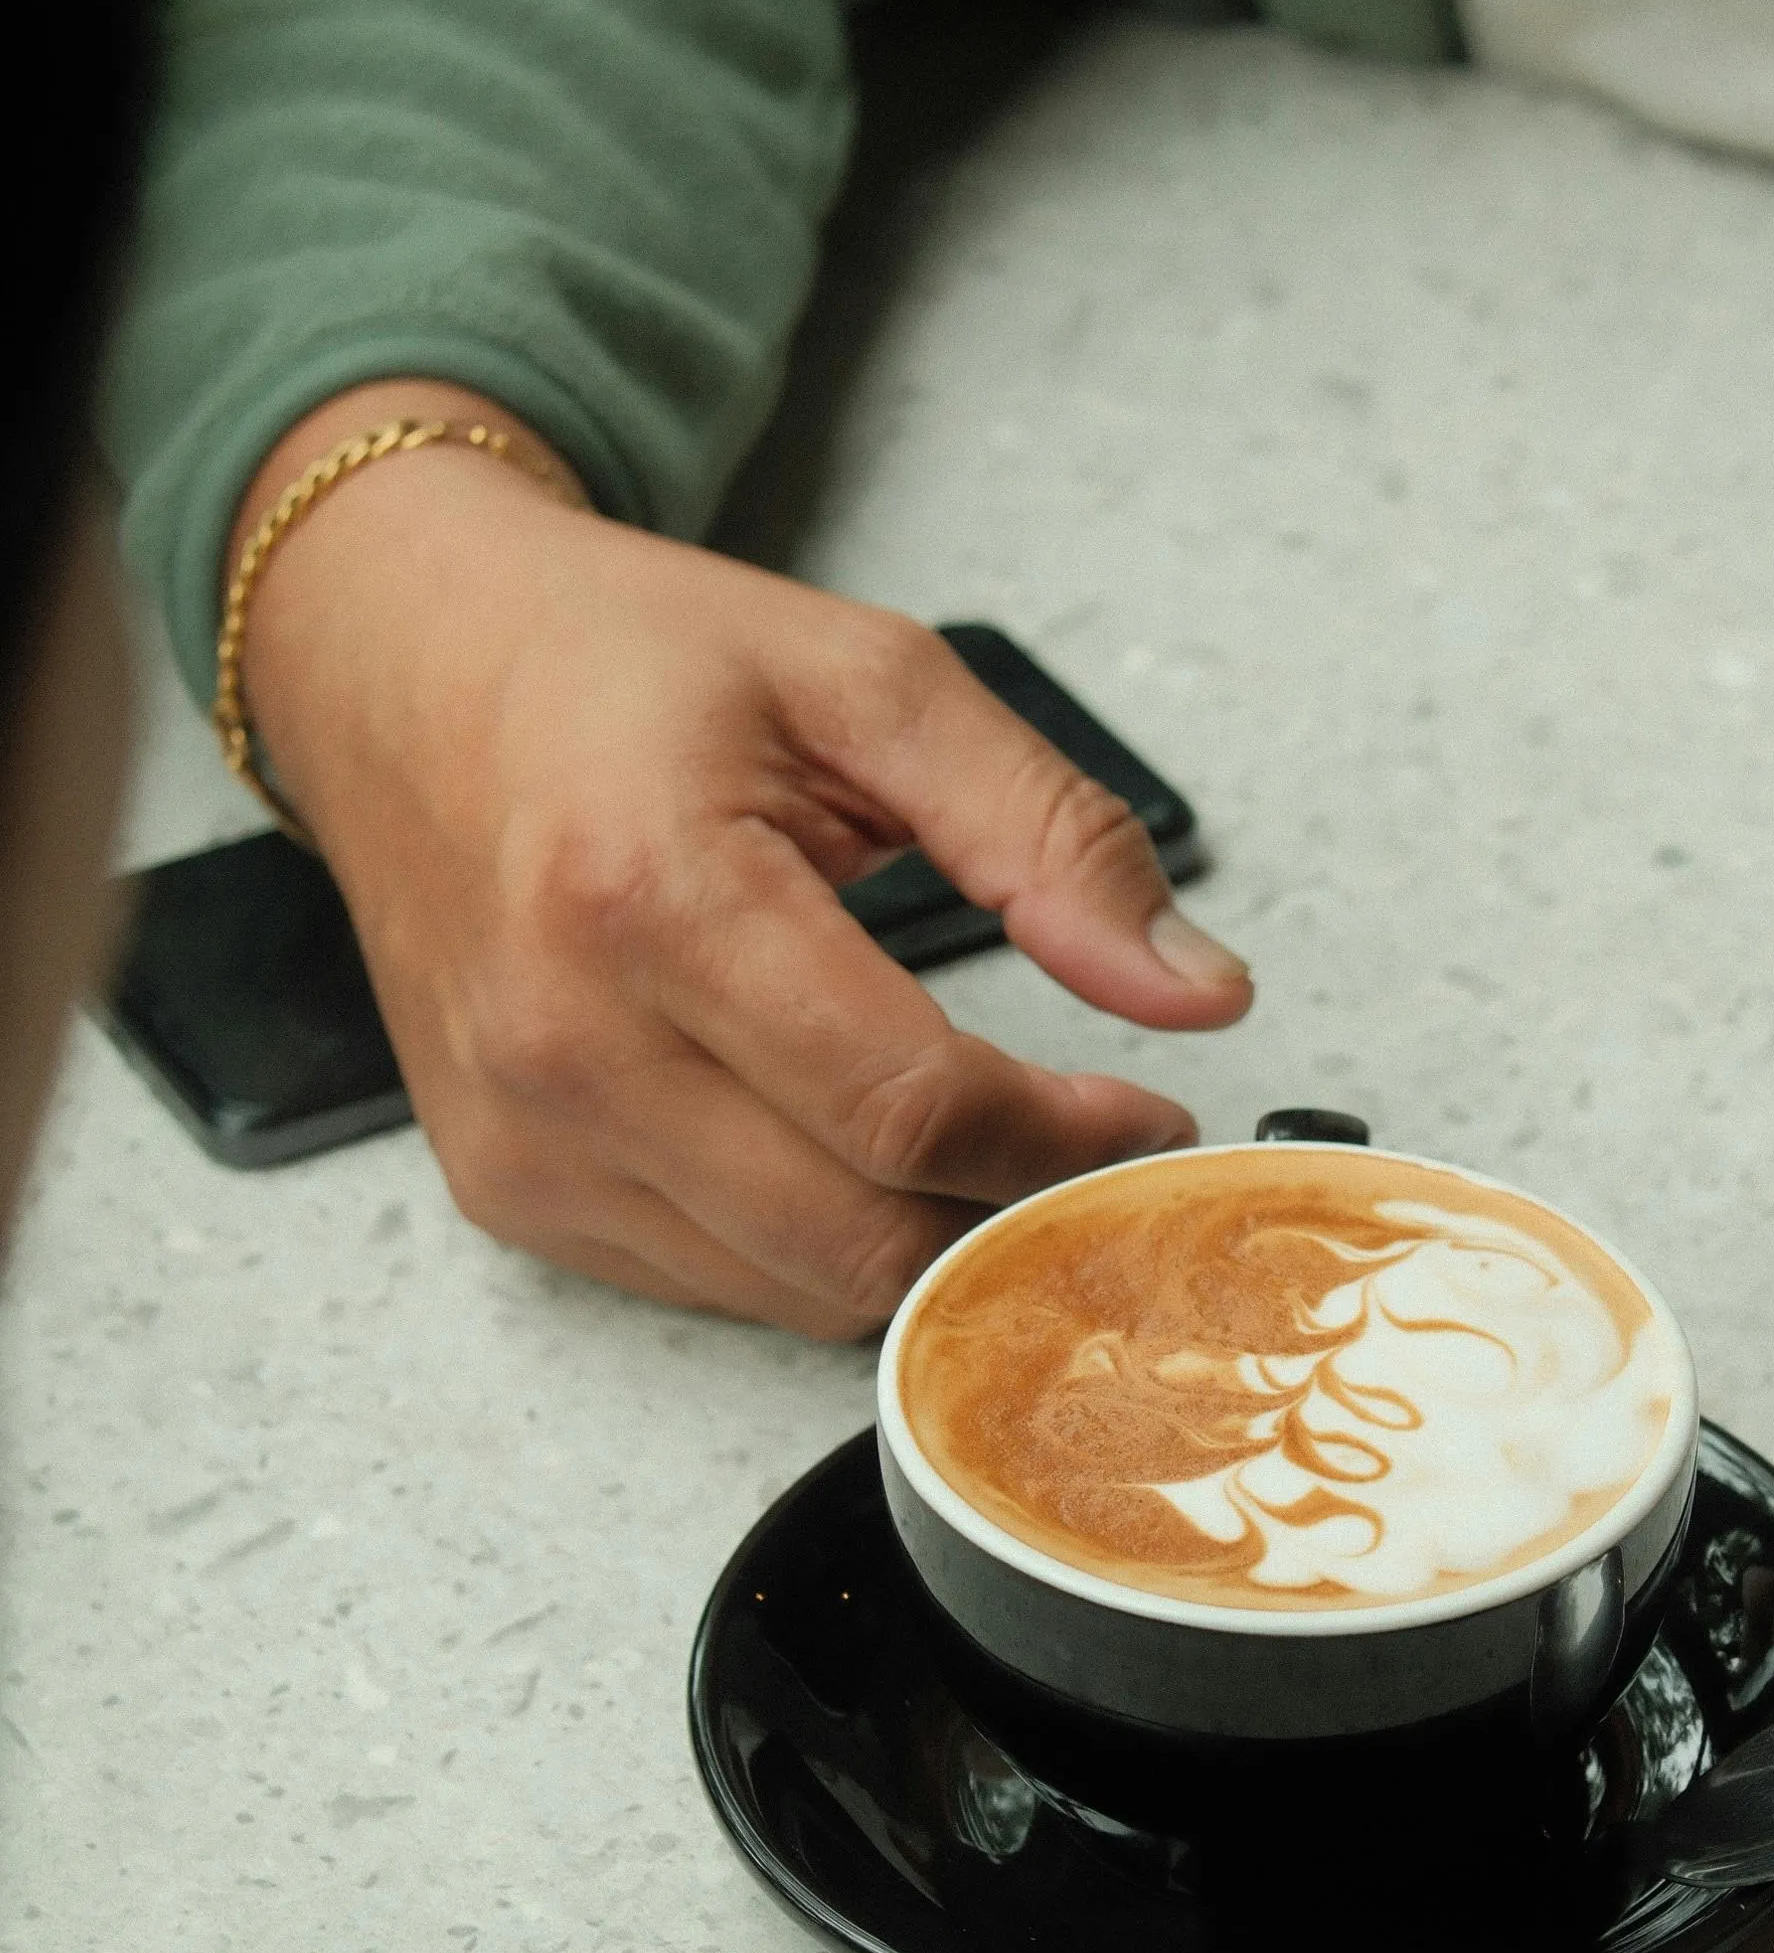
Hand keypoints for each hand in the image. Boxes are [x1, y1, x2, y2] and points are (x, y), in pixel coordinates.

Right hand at [231, 386, 1249, 1334]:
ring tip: (988, 1149)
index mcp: (650, 894)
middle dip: (1006, 1216)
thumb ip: (1047, 833)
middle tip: (1086, 1154)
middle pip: (855, 1235)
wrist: (397, 666)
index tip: (1144, 1115)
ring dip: (920, 1246)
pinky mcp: (505, 1188)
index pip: (906, 1108)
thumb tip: (1196, 989)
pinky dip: (814, 1248)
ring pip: (793, 1290)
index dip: (1059, 1139)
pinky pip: (711, 1284)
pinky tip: (855, 1156)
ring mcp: (522, 1135)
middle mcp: (563, 1040)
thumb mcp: (865, 682)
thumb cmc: (618, 663)